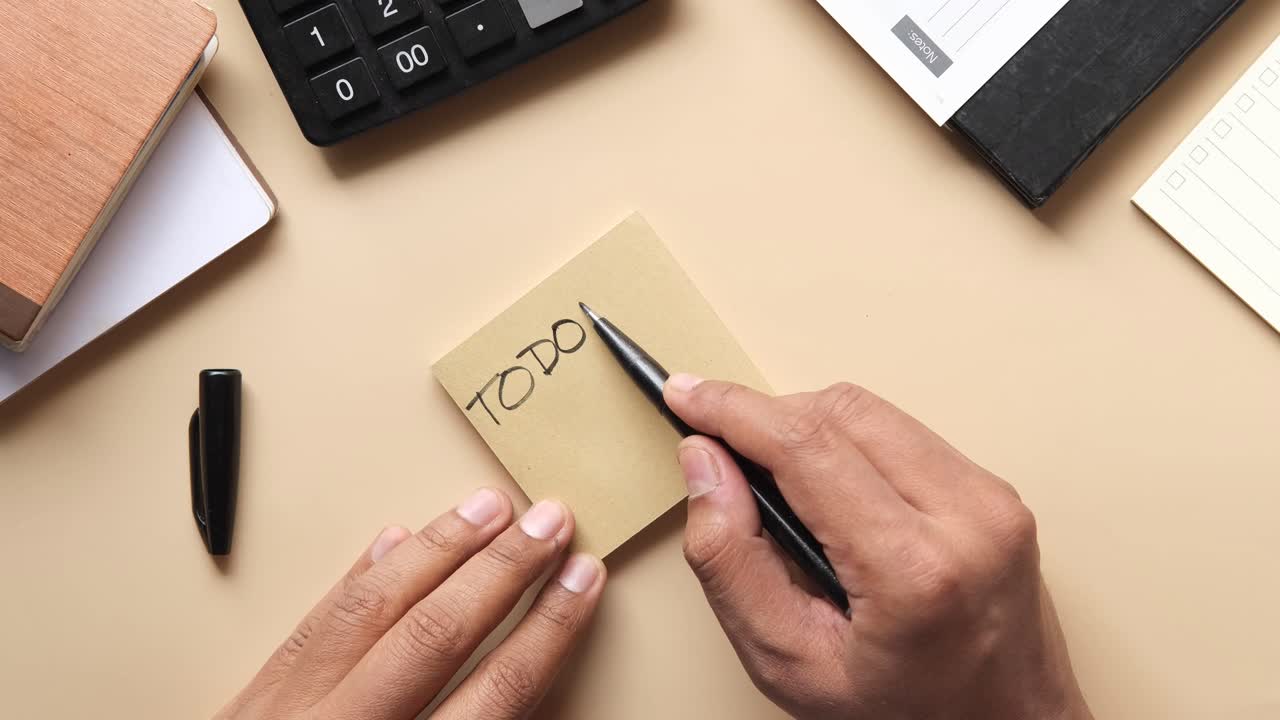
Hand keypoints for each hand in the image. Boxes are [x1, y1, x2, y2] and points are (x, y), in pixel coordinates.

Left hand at [215, 489, 604, 719]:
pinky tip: (393, 540)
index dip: (545, 631)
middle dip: (501, 571)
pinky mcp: (246, 702)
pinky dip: (358, 576)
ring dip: (437, 551)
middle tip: (549, 523)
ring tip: (485, 510)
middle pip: (433, 636)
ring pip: (369, 610)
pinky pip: (311, 623)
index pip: (490, 697)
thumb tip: (527, 703)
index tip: (580, 582)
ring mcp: (284, 715)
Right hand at [664, 376, 1092, 719]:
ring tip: (779, 480)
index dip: (732, 410)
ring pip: (873, 411)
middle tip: (723, 450)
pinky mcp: (998, 491)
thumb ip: (730, 560)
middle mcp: (968, 518)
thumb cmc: (905, 714)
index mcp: (914, 570)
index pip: (805, 446)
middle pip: (840, 411)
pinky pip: (905, 432)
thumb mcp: (788, 664)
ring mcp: (993, 499)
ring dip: (809, 426)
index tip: (687, 395)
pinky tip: (832, 489)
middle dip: (767, 416)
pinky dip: (852, 444)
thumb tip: (704, 462)